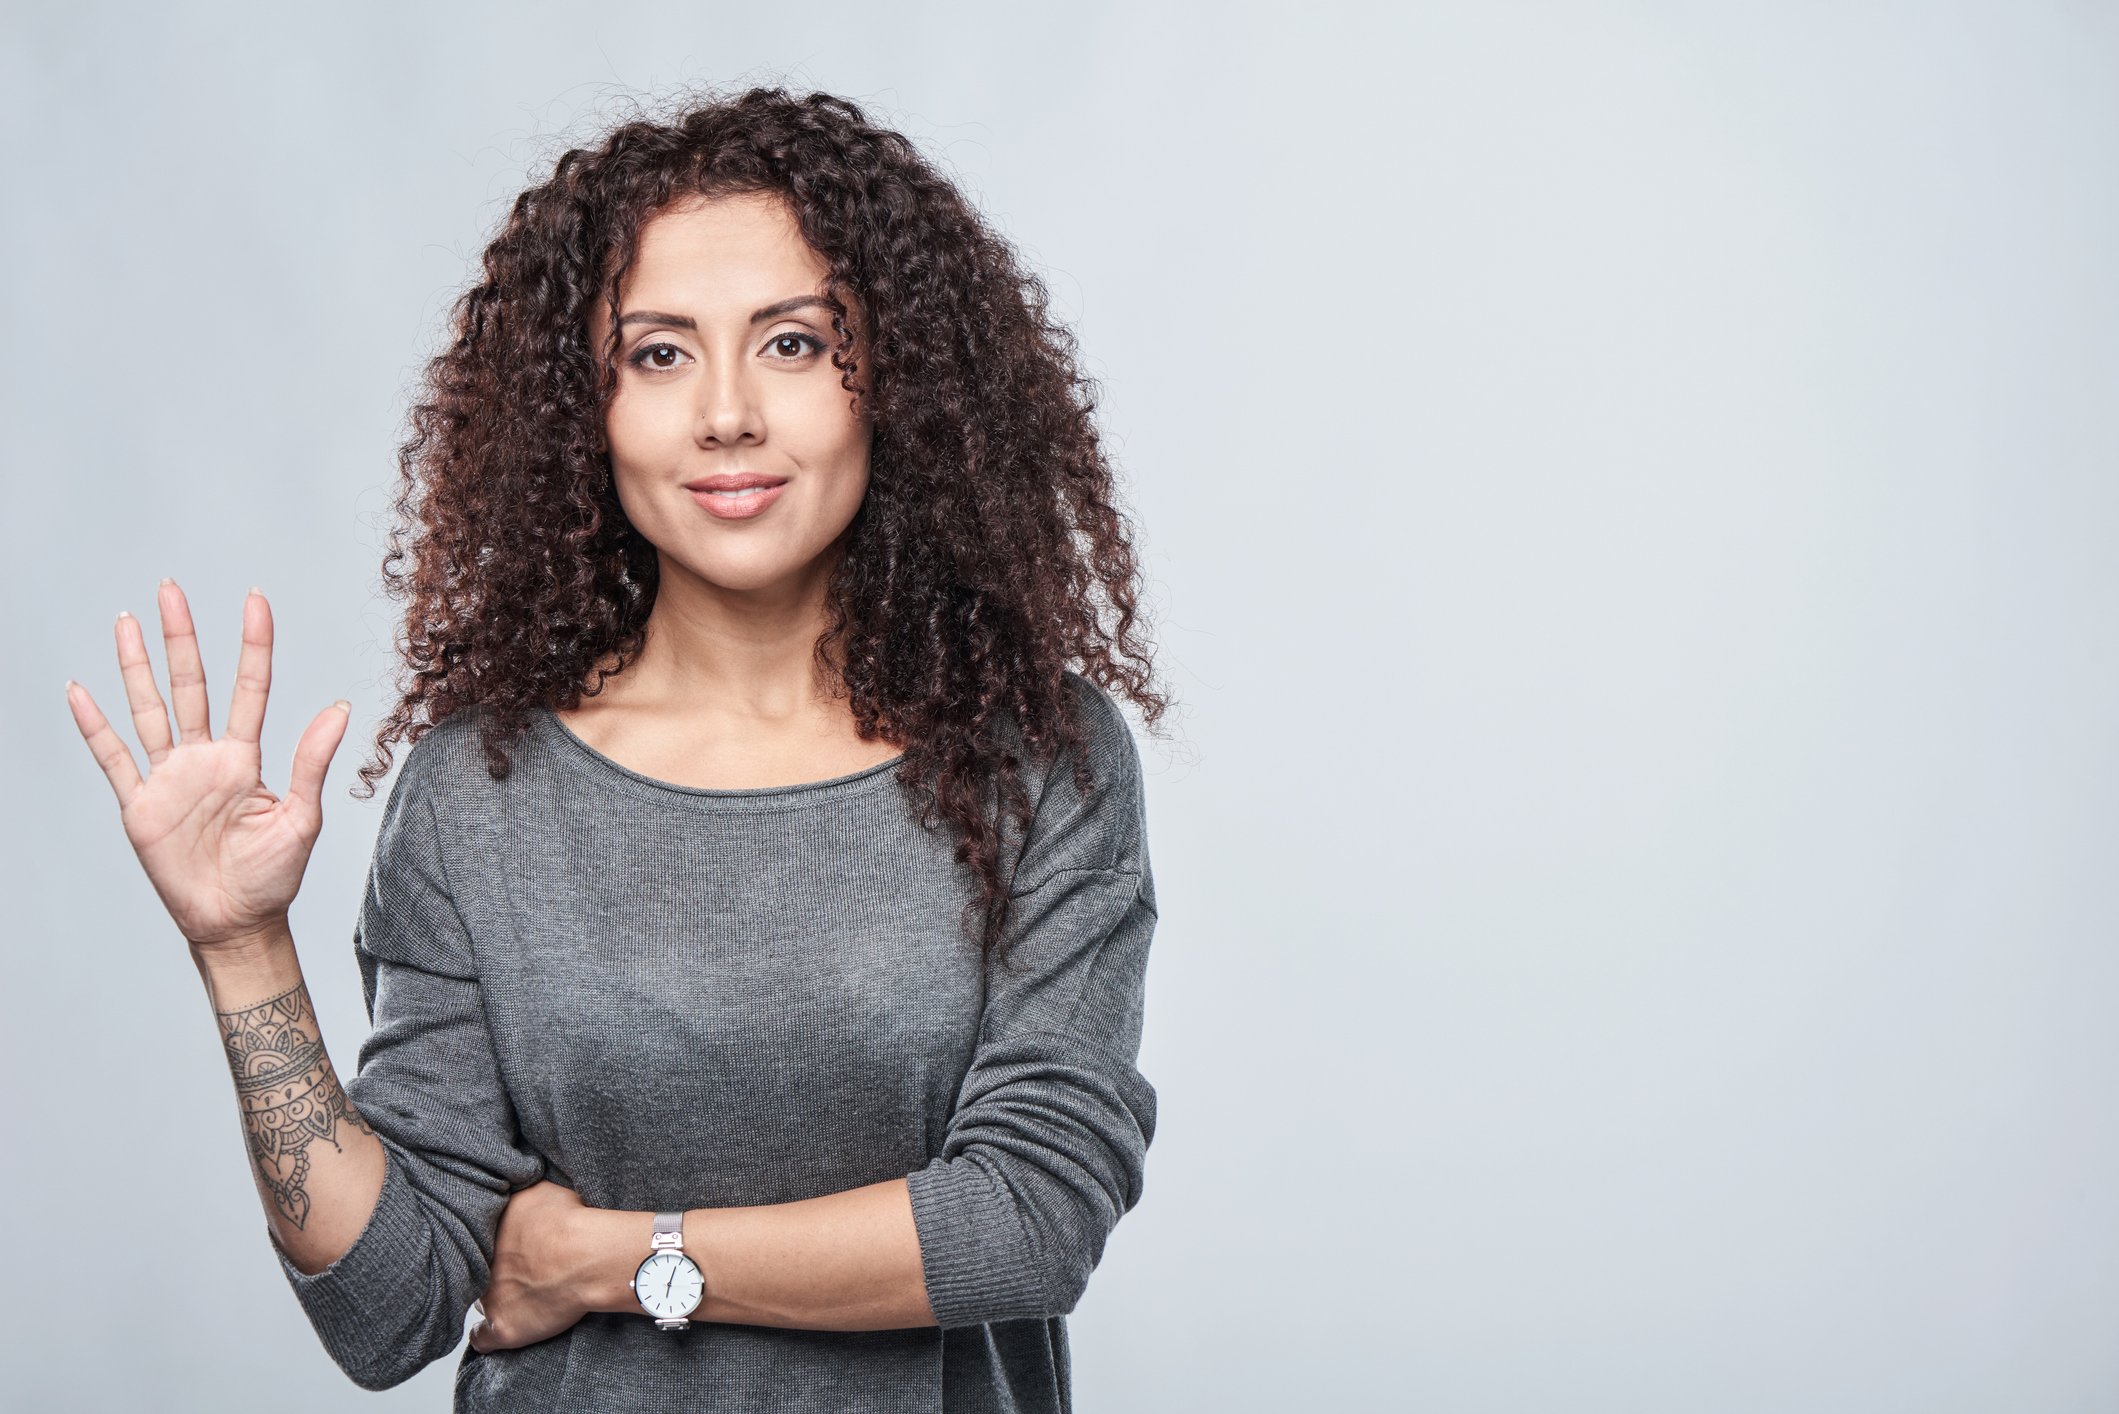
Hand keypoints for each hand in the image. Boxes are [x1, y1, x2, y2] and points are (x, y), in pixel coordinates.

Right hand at [65, 582, 350, 953]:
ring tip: (127, 621)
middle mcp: (204, 759)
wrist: (236, 923)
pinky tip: (80, 691)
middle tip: (171, 589)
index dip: (252, 644)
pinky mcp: (139, 805)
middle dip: (181, 637)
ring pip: (149, 708)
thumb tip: (340, 707)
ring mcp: (169, 778)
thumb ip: (311, 762)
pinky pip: (113, 757)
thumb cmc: (273, 876)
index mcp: (244, 759)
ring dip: (136, 666)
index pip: (249, 688)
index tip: (255, 599)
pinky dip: (94, 725)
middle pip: (190, 684)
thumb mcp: (301, 818)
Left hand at [469, 1179, 593, 1352]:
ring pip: (481, 1301)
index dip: (496, 1244)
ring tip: (522, 1296)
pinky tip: (494, 1332)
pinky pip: (482, 1339)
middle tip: (522, 1270)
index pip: (477, 1241)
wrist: (585, 1257)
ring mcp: (489, 1300)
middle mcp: (480, 1266)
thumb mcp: (537, 1191)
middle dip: (495, 1270)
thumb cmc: (569, 1223)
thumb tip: (513, 1197)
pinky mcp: (503, 1327)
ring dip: (495, 1299)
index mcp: (486, 1234)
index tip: (514, 1246)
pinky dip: (487, 1337)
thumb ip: (517, 1198)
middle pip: (478, 1270)